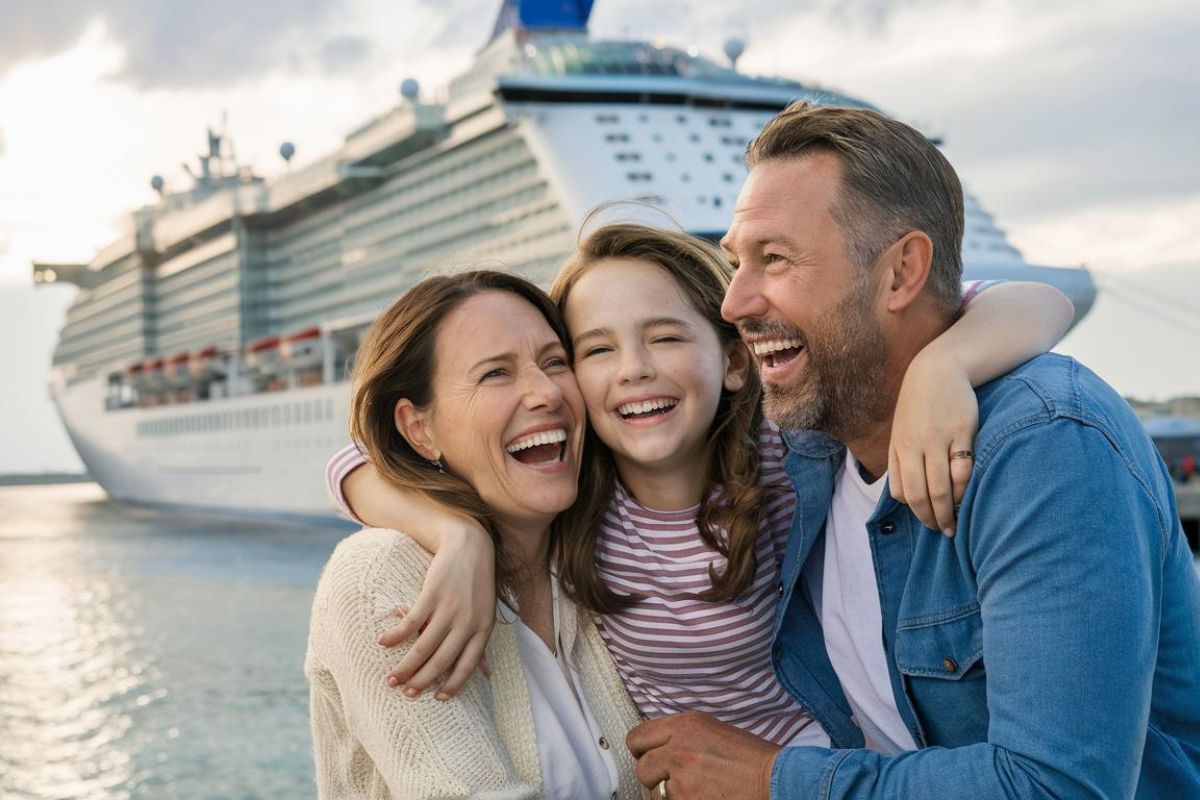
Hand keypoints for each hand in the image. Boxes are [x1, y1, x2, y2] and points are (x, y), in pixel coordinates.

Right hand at [378, 524, 494, 699]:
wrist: (470, 545)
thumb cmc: (477, 584)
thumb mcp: (486, 614)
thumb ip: (480, 643)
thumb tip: (486, 675)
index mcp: (483, 629)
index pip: (467, 666)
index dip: (452, 685)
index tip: (436, 699)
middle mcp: (468, 622)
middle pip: (442, 660)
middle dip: (422, 680)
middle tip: (405, 693)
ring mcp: (450, 608)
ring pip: (424, 647)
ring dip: (405, 666)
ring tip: (391, 678)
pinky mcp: (433, 594)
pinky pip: (411, 622)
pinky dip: (396, 635)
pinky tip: (383, 643)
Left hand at [627, 712, 779, 799]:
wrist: (775, 780)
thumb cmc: (751, 757)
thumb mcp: (712, 730)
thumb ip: (681, 735)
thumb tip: (658, 745)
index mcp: (685, 725)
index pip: (637, 737)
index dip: (641, 750)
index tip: (647, 757)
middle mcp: (678, 749)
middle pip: (642, 767)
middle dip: (653, 776)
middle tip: (670, 779)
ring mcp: (681, 780)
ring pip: (655, 792)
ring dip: (668, 794)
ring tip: (693, 790)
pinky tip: (699, 797)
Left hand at [889, 352, 978, 534]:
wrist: (938, 370)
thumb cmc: (919, 406)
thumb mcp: (900, 432)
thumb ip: (899, 462)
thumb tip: (901, 498)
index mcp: (898, 449)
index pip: (902, 493)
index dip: (916, 511)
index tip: (928, 521)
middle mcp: (915, 447)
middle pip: (921, 495)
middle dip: (932, 519)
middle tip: (945, 532)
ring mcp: (938, 440)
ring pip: (942, 487)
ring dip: (949, 511)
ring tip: (957, 523)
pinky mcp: (962, 432)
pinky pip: (963, 469)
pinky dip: (965, 489)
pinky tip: (968, 497)